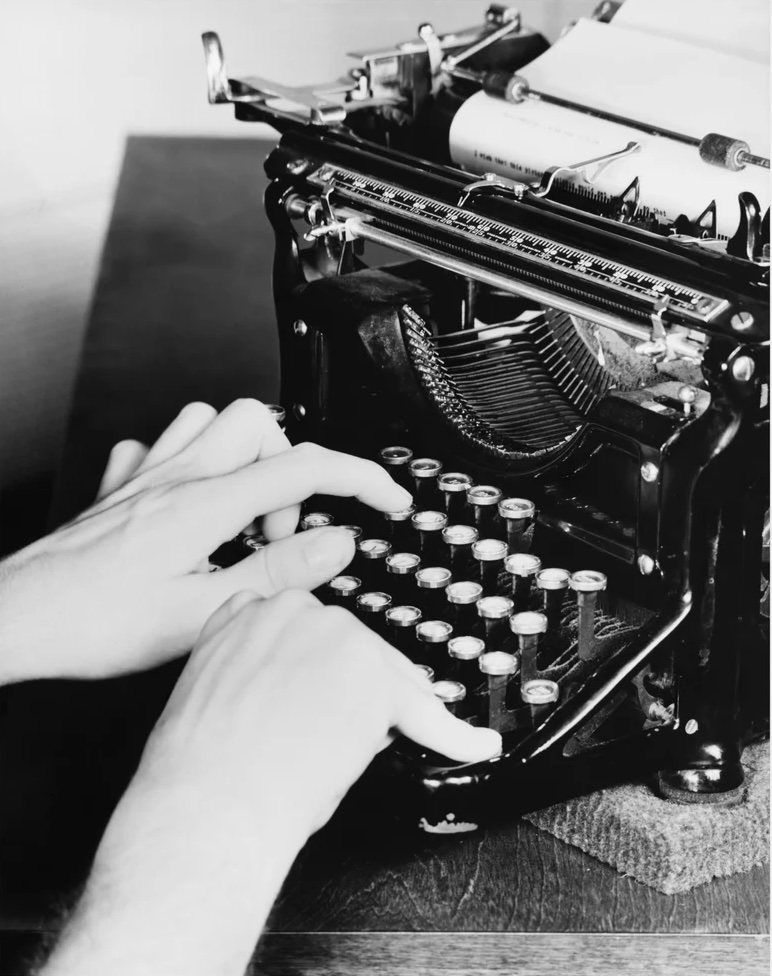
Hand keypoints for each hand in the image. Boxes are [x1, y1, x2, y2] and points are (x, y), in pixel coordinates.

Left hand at [0, 399, 411, 683]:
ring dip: (244, 456)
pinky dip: (191, 461)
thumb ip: (277, 577)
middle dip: (292, 469)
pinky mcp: (119, 489)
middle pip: (259, 423)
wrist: (17, 621)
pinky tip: (191, 501)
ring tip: (246, 513)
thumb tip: (336, 544)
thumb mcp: (200, 616)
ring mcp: (144, 477)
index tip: (388, 497)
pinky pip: (160, 444)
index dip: (360, 477)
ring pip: (209, 420)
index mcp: (203, 506)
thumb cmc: (93, 625)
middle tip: (285, 530)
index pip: (304, 467)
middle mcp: (176, 478)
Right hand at [41, 589, 500, 975]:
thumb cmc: (198, 766)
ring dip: (389, 711)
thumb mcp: (209, 688)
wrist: (207, 802)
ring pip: (388, 675)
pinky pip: (427, 712)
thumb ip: (248, 663)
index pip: (306, 630)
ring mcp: (340, 640)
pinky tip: (474, 744)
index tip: (327, 688)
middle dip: (354, 688)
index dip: (320, 669)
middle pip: (353, 646)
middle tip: (336, 734)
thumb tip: (284, 682)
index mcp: (250, 611)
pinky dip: (455, 734)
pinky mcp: (376, 679)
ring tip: (362, 752)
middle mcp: (298, 612)